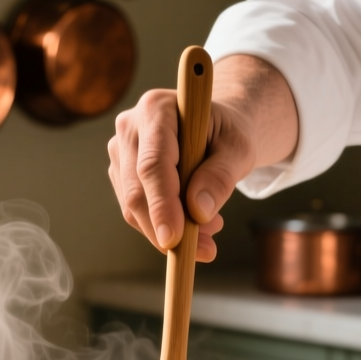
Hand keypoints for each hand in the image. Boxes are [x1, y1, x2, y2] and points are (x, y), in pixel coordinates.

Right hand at [107, 92, 251, 261]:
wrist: (215, 128)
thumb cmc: (228, 133)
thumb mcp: (240, 149)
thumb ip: (221, 176)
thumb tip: (198, 211)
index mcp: (157, 109)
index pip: (153, 164)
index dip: (162, 204)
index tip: (174, 240)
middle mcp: (129, 127)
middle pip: (137, 191)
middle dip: (169, 228)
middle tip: (208, 250)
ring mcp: (120, 151)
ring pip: (133, 207)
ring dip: (170, 231)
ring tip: (211, 230)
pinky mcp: (121, 173)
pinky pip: (136, 211)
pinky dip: (164, 226)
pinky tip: (195, 224)